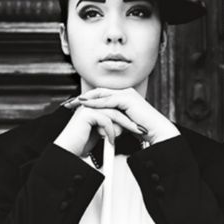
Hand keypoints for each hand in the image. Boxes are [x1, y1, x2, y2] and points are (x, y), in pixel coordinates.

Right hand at [54, 102, 145, 158]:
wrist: (67, 152)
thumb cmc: (80, 145)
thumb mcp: (98, 135)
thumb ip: (107, 128)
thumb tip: (120, 128)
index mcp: (93, 108)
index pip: (114, 109)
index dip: (127, 118)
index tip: (137, 127)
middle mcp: (90, 106)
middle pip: (116, 108)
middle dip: (130, 119)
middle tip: (140, 128)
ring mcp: (88, 108)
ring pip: (113, 113)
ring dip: (125, 124)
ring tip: (133, 132)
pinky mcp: (86, 114)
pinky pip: (106, 119)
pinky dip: (111, 131)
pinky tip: (111, 140)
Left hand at [64, 87, 179, 145]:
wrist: (154, 131)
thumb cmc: (141, 129)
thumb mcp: (121, 124)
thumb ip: (111, 121)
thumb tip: (100, 127)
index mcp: (122, 97)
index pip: (100, 95)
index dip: (86, 100)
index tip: (73, 106)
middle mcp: (124, 92)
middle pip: (98, 92)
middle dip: (82, 97)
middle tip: (69, 103)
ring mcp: (126, 94)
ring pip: (102, 94)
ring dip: (87, 98)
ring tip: (75, 103)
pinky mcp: (127, 99)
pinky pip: (108, 100)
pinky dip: (96, 102)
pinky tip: (86, 105)